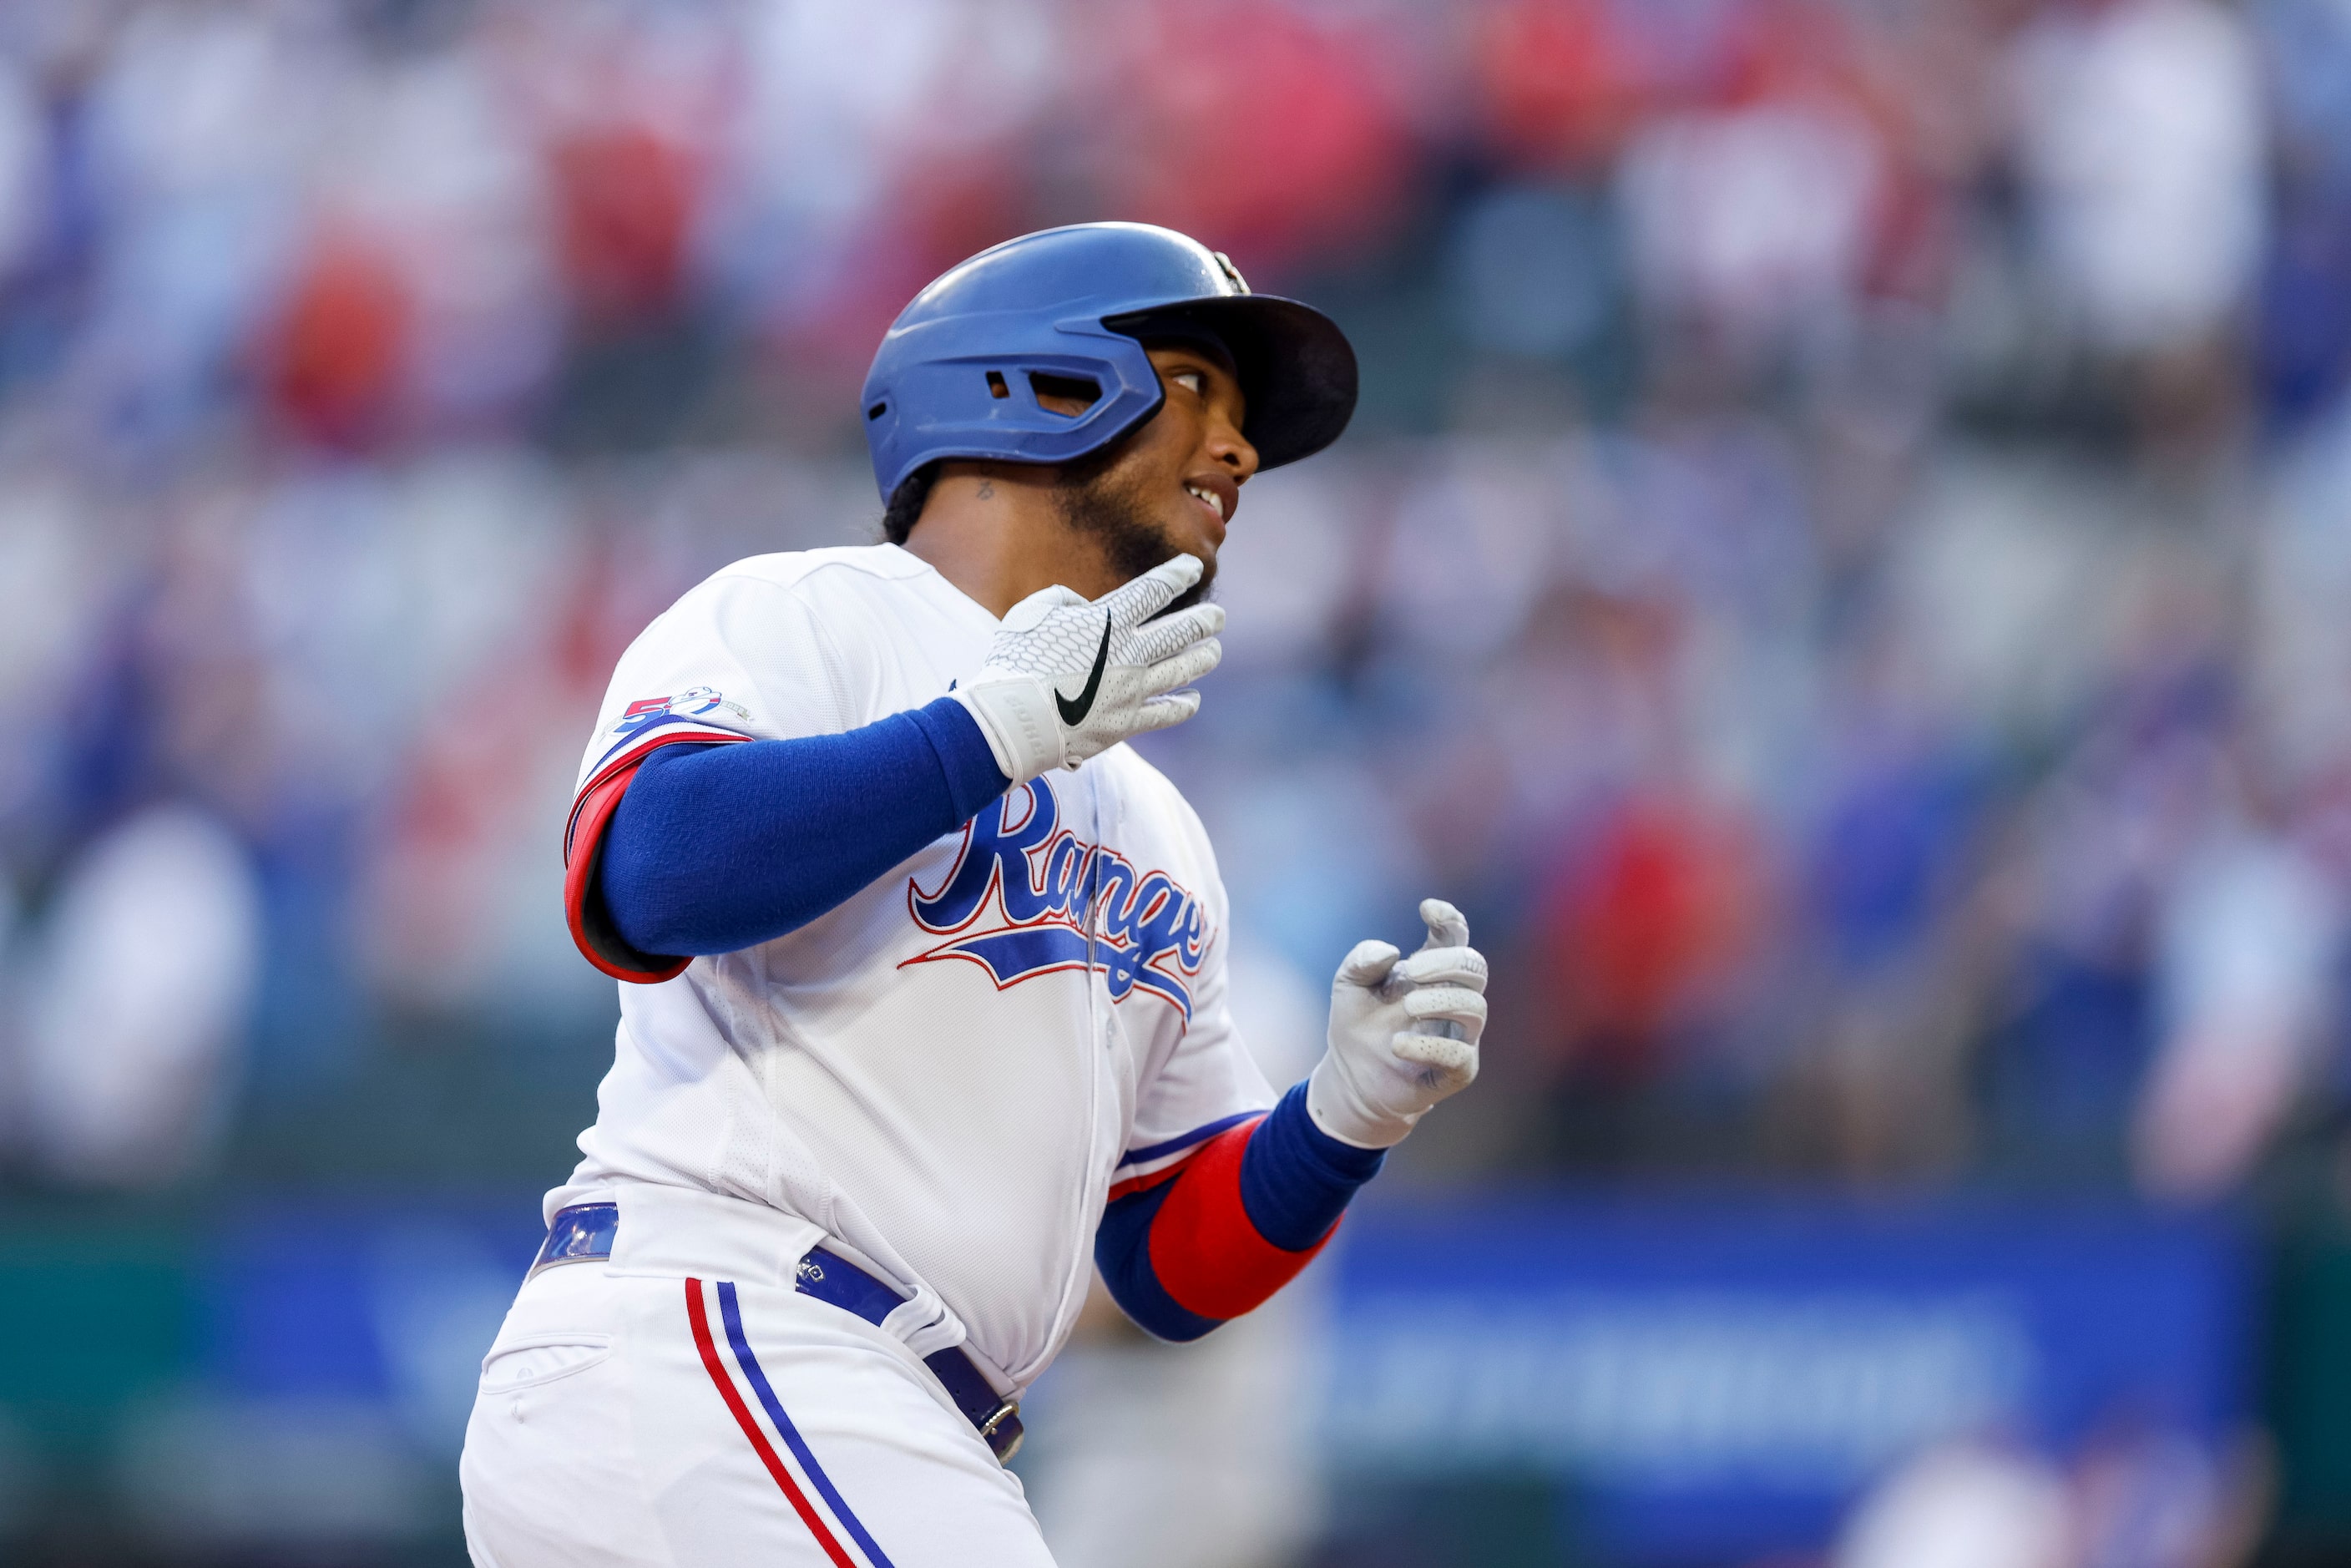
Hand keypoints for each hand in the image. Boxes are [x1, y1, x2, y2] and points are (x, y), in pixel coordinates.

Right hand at [952, 554, 1223, 782]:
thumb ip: (1065, 599)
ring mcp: (1131, 690)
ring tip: (1214, 652)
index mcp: (1107, 621)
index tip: (1193, 567)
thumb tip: (1085, 607)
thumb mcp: (1033, 611)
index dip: (1177, 575)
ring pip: (1181, 671)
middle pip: (1180, 632)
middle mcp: (1128, 653)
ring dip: (1202, 659)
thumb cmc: (1016, 660)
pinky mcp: (1126, 723)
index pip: (1154, 590)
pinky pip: (1166, 713)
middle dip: (1204, 622)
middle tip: (1219, 617)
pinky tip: (1193, 699)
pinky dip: (1183, 704)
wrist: (1014, 718)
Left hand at [1306, 899, 1488, 1148]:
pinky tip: (1399, 1044)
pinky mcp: (1458, 1069)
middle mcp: (1453, 998)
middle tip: (1413, 971)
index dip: (1450, 919)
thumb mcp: (1348, 986)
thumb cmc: (1358, 1026)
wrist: (1352, 1080)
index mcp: (1431, 971)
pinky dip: (1430, 1046)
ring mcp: (1460, 1034)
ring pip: (1476, 1007)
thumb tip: (1391, 951)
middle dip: (1448, 963)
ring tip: (1408, 1007)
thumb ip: (1361, 960)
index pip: (1455, 937)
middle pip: (1475, 967)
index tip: (1426, 909)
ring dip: (1442, 1001)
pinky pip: (1460, 1054)